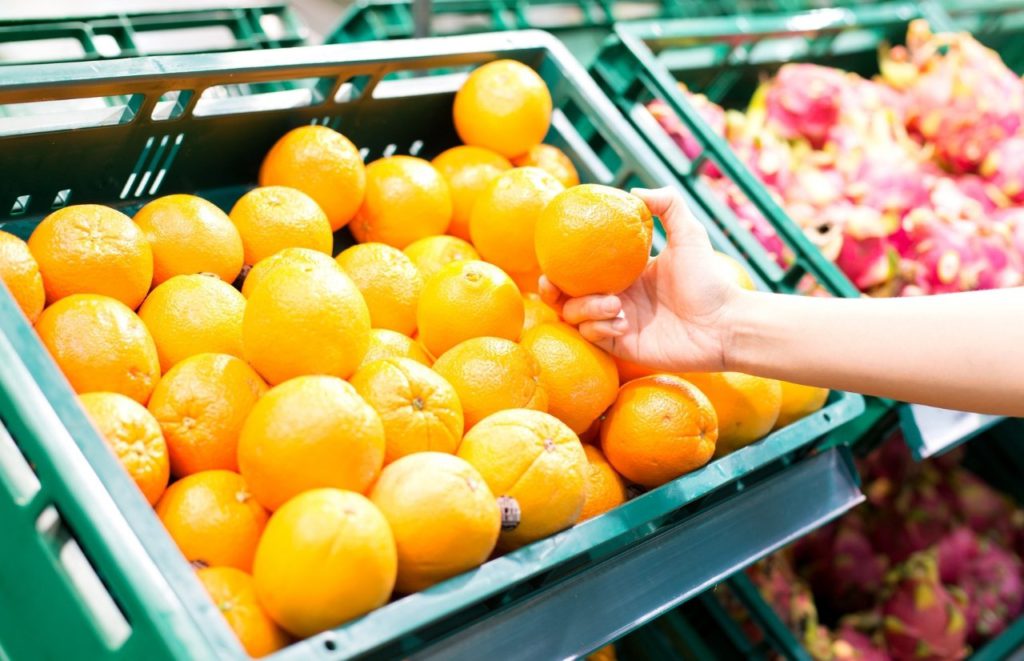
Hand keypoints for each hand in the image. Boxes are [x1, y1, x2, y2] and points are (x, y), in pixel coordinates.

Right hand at [540, 187, 741, 372]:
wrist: (723, 323)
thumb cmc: (709, 279)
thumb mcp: (689, 234)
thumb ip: (668, 204)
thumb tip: (634, 192)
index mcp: (623, 273)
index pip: (581, 267)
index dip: (560, 263)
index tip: (551, 255)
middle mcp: (614, 297)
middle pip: (566, 295)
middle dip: (551, 290)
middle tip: (552, 284)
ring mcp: (615, 322)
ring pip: (575, 316)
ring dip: (585, 308)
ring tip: (616, 305)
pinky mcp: (621, 345)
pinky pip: (592, 336)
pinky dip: (599, 327)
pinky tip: (623, 323)